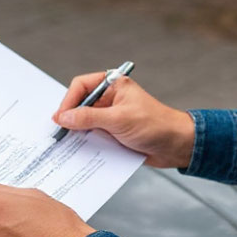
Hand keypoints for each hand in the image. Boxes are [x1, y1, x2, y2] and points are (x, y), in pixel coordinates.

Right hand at [54, 73, 195, 168]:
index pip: (81, 86)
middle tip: (60, 133)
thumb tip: (64, 118)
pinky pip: (95, 136)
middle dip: (70, 119)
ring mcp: (111, 116)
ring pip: (86, 122)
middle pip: (80, 105)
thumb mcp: (119, 119)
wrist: (177, 146)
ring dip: (78, 133)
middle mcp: (110, 98)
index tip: (61, 118)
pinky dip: (88, 143)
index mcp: (113, 85)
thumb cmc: (156, 125)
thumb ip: (89, 118)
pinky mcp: (114, 133)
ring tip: (67, 144)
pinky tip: (82, 152)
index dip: (68, 101)